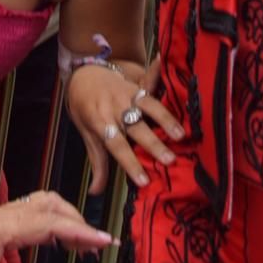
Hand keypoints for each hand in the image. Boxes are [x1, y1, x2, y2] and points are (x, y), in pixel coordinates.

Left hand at [0, 192, 112, 262]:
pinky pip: (39, 209)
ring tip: (85, 241)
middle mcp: (12, 214)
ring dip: (71, 218)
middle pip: (58, 210)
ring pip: (49, 204)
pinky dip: (57, 218)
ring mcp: (8, 212)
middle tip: (101, 247)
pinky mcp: (4, 217)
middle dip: (83, 226)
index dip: (83, 233)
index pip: (55, 224)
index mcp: (8, 225)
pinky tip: (59, 235)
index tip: (106, 241)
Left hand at [67, 59, 183, 193]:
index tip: (144, 180)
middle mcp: (113, 108)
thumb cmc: (85, 110)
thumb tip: (96, 192)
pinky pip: (150, 83)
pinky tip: (170, 70)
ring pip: (147, 106)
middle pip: (135, 127)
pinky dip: (161, 78)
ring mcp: (125, 94)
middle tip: (170, 160)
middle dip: (153, 144)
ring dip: (165, 120)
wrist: (81, 76)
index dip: (129, 163)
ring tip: (180, 135)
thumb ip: (97, 163)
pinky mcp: (136, 84)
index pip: (115, 145)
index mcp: (99, 122)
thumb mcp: (88, 135)